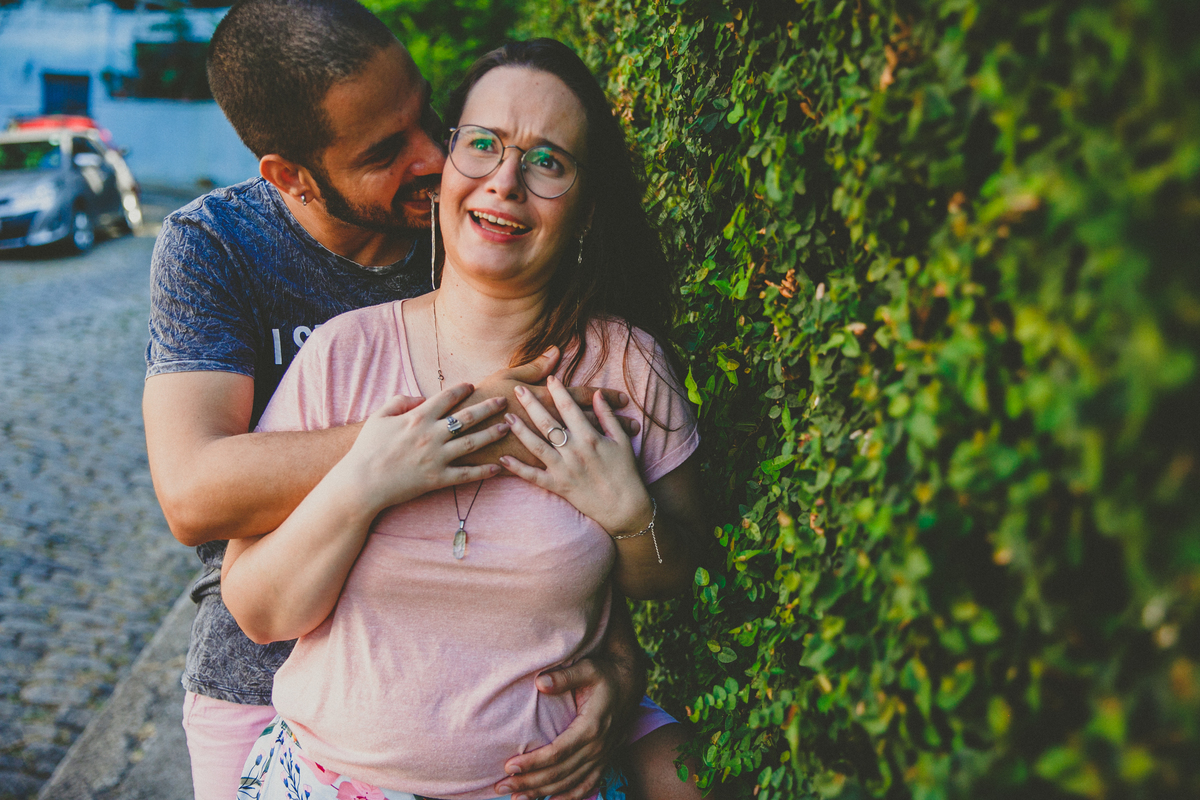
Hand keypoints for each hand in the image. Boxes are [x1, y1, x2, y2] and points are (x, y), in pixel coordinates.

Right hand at [343, 384, 507, 512]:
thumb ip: (399, 401)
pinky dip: (483, 471)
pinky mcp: (437, 478)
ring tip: (506, 427)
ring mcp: (437, 457)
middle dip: (488, 407)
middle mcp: (431, 435)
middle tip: (504, 400)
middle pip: (467, 417)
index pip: (445, 398)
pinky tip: (498, 467)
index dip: (461, 390)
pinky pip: (466, 474)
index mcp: (417, 417)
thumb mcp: (378, 417)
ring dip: (492, 434)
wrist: (361, 483)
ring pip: (472, 443)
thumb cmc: (367, 449)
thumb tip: (419, 398)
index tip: (472, 386)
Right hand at [453, 348, 640, 468]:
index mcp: (544, 399)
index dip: (603, 397)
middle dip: (612, 421)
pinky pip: (568, 463)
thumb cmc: (481, 397)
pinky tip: (594, 470)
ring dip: (604, 444)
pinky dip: (579, 467)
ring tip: (626, 444)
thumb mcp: (507, 375)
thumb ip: (534, 367)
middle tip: (635, 423)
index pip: (580, 397)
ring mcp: (544, 446)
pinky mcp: (533, 464)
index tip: (624, 398)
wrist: (457, 429)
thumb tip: (556, 352)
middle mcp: (549, 425)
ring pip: (580, 444)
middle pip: (588, 421)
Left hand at [495, 658, 628, 799]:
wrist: (630, 682)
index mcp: (591, 727)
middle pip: (560, 772)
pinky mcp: (605, 759)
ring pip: (570, 782)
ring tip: (517, 798)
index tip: (509, 766)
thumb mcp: (587, 668)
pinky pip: (588, 784)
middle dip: (530, 782)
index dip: (533, 762)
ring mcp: (602, 755)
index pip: (557, 752)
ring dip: (543, 793)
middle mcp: (598, 746)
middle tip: (501, 786)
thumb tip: (540, 682)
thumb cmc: (605, 673)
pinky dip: (570, 797)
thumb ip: (564, 676)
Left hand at [500, 376, 653, 535]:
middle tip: (518, 389)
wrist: (624, 507)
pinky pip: (534, 477)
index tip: (549, 378)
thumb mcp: (621, 440)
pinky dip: (517, 469)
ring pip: (537, 446)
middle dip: (532, 404)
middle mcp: (574, 451)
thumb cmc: (625, 472)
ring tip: (506, 417)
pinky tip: (502, 459)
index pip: (570, 408)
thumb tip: (598, 395)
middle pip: (548, 423)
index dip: (558, 391)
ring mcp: (564, 469)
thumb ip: (608, 416)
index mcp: (590, 438)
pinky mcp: (558, 486)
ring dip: (520, 431)